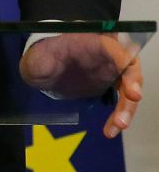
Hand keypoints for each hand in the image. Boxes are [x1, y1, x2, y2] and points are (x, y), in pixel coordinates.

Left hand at [20, 33, 142, 137]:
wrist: (42, 67)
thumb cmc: (40, 57)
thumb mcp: (37, 56)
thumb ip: (42, 60)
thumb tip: (46, 65)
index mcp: (89, 41)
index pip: (112, 45)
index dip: (122, 58)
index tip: (123, 71)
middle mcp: (105, 54)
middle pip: (128, 66)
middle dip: (133, 82)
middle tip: (133, 97)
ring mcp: (110, 71)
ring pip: (129, 87)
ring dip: (128, 106)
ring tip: (119, 124)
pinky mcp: (110, 86)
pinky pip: (122, 101)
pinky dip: (119, 115)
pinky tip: (110, 129)